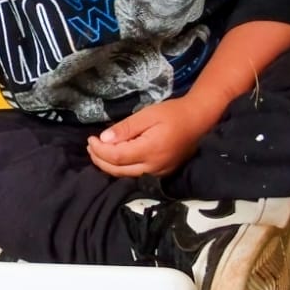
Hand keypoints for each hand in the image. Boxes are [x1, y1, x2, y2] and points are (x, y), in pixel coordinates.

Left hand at [87, 96, 204, 177]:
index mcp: (150, 150)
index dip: (100, 150)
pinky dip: (121, 168)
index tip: (90, 139)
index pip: (116, 157)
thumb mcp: (147, 115)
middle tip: (91, 146)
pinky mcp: (161, 173)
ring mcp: (158, 173)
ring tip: (98, 152)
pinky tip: (114, 158)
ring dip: (108, 166)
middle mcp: (153, 167)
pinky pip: (135, 174)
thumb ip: (126, 128)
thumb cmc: (173, 113)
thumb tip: (104, 140)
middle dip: (100, 159)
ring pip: (125, 175)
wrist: (198, 121)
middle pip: (118, 170)